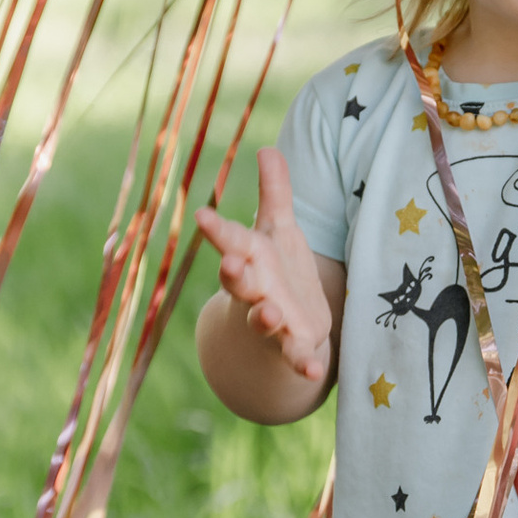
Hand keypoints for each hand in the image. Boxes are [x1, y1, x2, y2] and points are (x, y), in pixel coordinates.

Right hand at [195, 149, 332, 382]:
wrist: (281, 327)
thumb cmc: (276, 270)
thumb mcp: (278, 229)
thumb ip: (275, 192)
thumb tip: (267, 147)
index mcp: (250, 257)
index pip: (230, 241)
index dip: (217, 230)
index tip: (202, 215)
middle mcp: (254, 289)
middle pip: (239, 282)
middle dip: (235, 275)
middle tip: (229, 265)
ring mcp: (271, 320)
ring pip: (262, 320)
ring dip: (264, 318)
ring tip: (269, 314)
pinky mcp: (293, 345)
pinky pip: (294, 357)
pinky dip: (303, 363)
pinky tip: (314, 370)